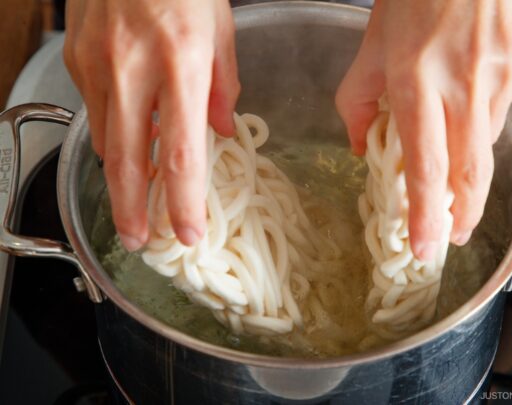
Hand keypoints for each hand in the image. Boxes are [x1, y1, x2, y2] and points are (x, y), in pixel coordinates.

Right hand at [64, 0, 239, 250]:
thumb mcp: (220, 25)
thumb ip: (223, 82)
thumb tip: (222, 129)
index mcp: (182, 64)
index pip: (180, 152)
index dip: (183, 202)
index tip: (189, 234)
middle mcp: (134, 69)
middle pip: (128, 160)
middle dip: (134, 210)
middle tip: (142, 242)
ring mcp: (97, 64)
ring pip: (106, 138)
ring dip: (120, 179)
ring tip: (134, 210)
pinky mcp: (76, 57)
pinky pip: (96, 108)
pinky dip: (112, 133)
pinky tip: (126, 146)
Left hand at [336, 0, 511, 260]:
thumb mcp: (373, 40)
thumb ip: (360, 96)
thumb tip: (358, 143)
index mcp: (417, 79)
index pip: (426, 166)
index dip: (426, 214)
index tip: (425, 247)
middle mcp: (464, 84)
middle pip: (472, 171)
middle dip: (464, 212)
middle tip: (453, 234)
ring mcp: (502, 76)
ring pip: (488, 138)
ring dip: (469, 152)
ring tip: (454, 134)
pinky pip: (505, 106)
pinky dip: (486, 109)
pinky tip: (473, 81)